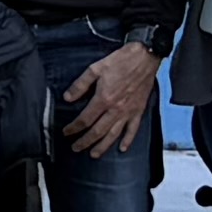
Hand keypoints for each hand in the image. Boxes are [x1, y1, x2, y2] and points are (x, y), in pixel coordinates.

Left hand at [59, 39, 157, 156]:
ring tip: (93, 154)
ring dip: (103, 146)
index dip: (74, 127)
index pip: (85, 119)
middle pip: (97, 131)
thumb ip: (81, 85)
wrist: (144, 57)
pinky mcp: (139, 110)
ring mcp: (128, 111)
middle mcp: (116, 109)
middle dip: (85, 141)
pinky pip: (133, 129)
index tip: (67, 132)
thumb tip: (68, 98)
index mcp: (104, 98)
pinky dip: (128, 140)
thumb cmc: (121, 60)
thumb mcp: (96, 68)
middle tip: (76, 148)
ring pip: (113, 134)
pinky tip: (122, 148)